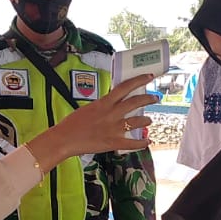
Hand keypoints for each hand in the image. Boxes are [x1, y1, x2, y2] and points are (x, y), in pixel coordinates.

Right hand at [27, 74, 155, 168]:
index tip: (148, 76)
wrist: (64, 139)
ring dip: (146, 120)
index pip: (125, 87)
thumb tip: (110, 105)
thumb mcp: (88, 109)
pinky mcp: (113, 142)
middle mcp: (111, 113)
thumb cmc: (71, 124)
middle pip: (135, 102)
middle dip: (148, 98)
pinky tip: (148, 141)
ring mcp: (114, 128)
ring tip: (149, 119)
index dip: (139, 80)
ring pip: (137, 121)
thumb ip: (102, 106)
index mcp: (104, 103)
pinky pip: (132, 143)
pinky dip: (142, 143)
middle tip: (155, 97)